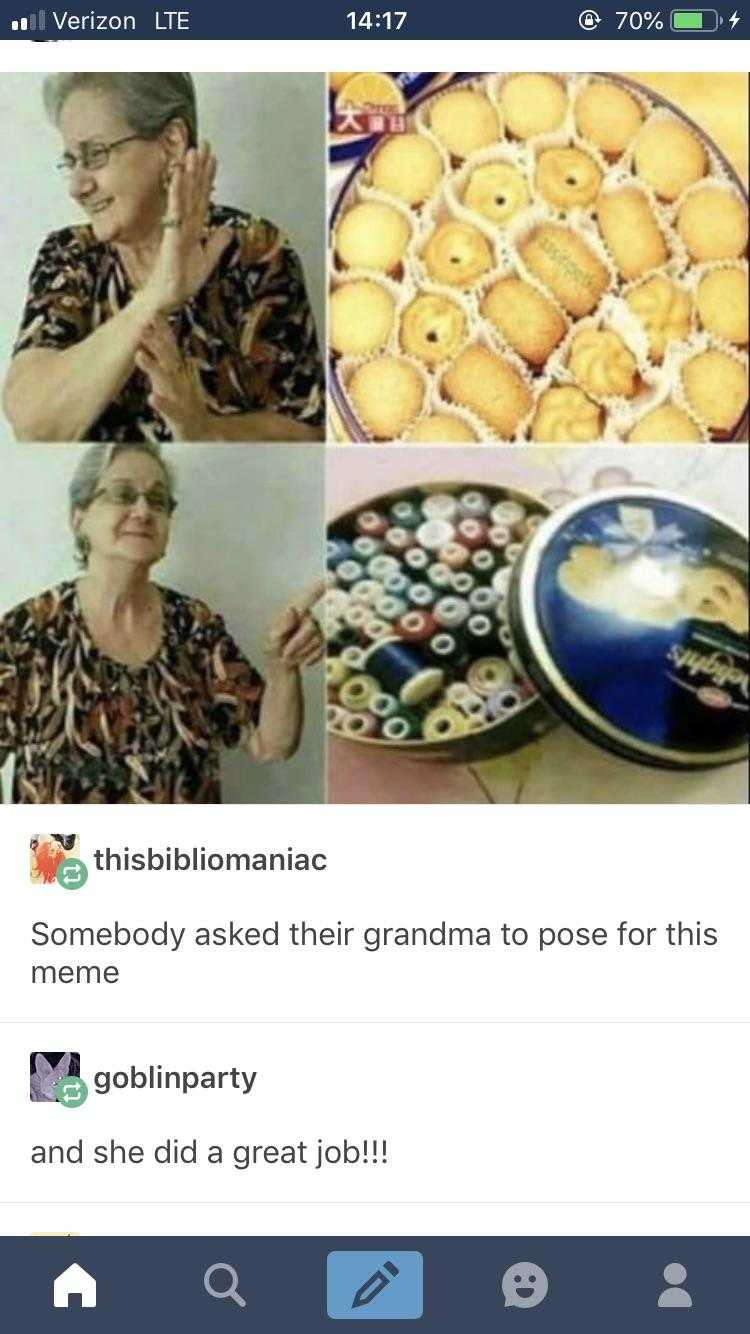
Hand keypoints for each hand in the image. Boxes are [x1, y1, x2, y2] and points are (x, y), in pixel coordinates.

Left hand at [136, 317, 209, 440]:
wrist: (205, 435)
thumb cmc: (191, 409)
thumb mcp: (185, 386)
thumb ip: (181, 369)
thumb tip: (183, 353)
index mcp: (180, 374)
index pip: (171, 349)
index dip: (162, 331)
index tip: (152, 312)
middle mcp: (181, 383)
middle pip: (168, 358)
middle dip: (156, 342)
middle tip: (143, 325)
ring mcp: (181, 399)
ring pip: (166, 380)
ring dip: (154, 367)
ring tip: (139, 355)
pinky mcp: (180, 418)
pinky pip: (170, 410)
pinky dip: (162, 404)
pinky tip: (151, 398)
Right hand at [143, 143, 232, 315]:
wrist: (166, 299)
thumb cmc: (180, 282)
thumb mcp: (207, 261)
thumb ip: (217, 244)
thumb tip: (229, 229)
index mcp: (193, 228)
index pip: (202, 198)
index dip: (208, 178)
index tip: (212, 158)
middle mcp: (185, 224)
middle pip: (195, 191)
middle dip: (200, 168)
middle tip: (204, 144)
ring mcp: (177, 228)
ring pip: (184, 195)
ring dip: (188, 173)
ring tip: (192, 151)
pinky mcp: (172, 236)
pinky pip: (175, 211)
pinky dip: (177, 193)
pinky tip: (178, 176)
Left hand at [262, 580, 325, 673]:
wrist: (280, 666)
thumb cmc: (273, 648)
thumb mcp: (271, 637)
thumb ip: (281, 625)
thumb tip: (292, 610)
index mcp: (294, 611)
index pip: (308, 597)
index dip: (319, 587)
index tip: (330, 576)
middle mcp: (308, 617)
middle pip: (311, 627)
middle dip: (297, 643)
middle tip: (284, 653)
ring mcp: (317, 630)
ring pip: (316, 641)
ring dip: (300, 652)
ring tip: (290, 655)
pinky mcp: (323, 643)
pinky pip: (320, 651)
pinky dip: (308, 658)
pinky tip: (300, 660)